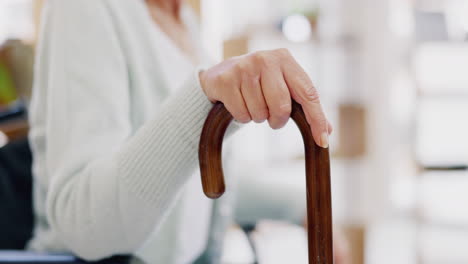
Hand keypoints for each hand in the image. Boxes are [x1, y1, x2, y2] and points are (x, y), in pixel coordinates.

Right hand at [199, 48, 331, 147]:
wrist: (220, 73)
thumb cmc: (259, 83)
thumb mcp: (282, 86)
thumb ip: (304, 105)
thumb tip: (327, 132)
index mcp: (285, 59)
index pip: (308, 93)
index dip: (316, 119)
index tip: (322, 141)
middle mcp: (265, 59)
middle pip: (281, 106)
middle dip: (277, 120)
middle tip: (271, 117)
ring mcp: (243, 68)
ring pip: (259, 113)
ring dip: (257, 117)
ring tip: (251, 104)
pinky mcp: (226, 80)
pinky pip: (241, 114)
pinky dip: (241, 117)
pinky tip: (238, 103)